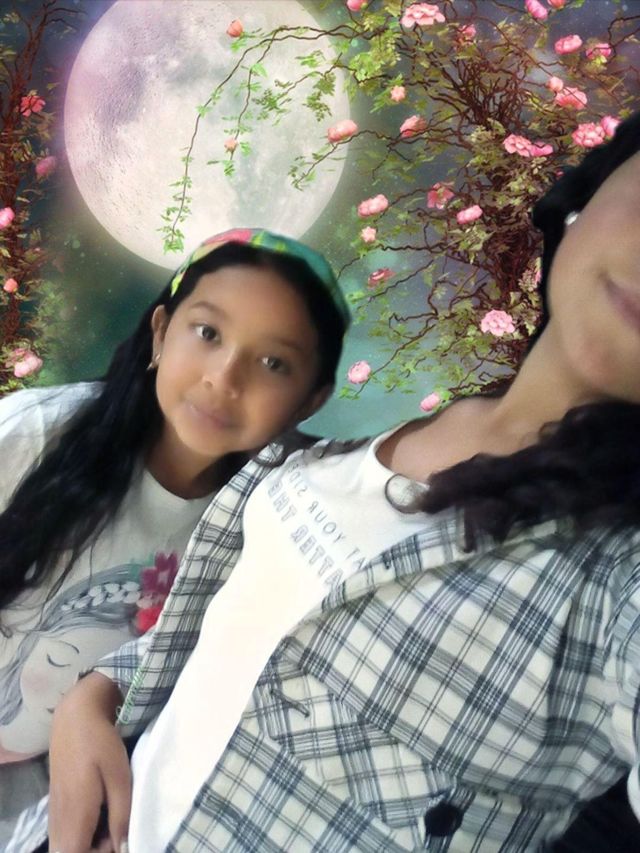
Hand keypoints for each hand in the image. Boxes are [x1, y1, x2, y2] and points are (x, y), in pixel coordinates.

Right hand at [48, 672, 129, 852]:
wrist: (75, 716)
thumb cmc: (101, 743)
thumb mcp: (120, 777)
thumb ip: (121, 814)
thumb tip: (124, 846)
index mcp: (75, 817)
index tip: (120, 840)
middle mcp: (59, 821)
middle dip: (98, 850)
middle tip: (120, 830)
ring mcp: (55, 813)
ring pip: (69, 844)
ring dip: (92, 842)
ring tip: (114, 820)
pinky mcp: (57, 805)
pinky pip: (67, 832)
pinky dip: (85, 831)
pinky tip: (103, 811)